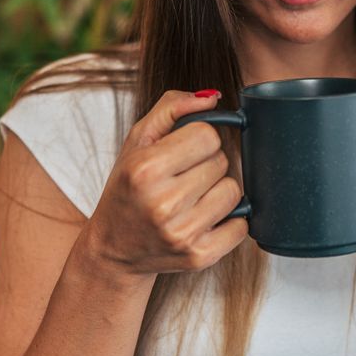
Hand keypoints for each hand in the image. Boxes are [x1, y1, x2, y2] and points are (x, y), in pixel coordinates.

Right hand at [84, 89, 248, 278]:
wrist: (114, 249)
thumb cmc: (128, 189)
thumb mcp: (137, 142)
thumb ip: (171, 108)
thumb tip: (212, 98)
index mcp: (145, 170)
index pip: (207, 135)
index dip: (199, 139)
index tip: (184, 151)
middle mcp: (163, 203)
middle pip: (222, 162)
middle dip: (206, 165)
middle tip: (182, 178)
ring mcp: (182, 233)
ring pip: (234, 192)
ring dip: (218, 191)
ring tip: (192, 199)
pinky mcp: (199, 257)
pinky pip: (241, 226)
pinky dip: (230, 220)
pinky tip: (204, 219)